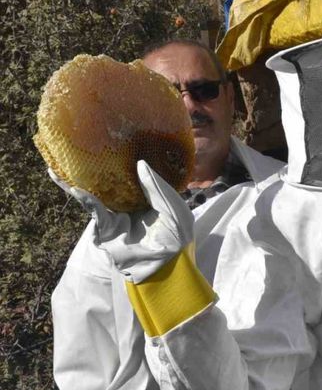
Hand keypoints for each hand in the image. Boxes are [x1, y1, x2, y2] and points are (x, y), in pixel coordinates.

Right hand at [49, 161, 193, 283]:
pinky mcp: (106, 228)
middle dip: (95, 169)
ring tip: (60, 165)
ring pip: (95, 194)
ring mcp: (116, 215)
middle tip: (80, 148)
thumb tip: (140, 164)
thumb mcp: (173, 207)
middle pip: (110, 182)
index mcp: (149, 196)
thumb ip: (157, 186)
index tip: (116, 141)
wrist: (166, 265)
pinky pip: (93, 210)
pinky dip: (84, 198)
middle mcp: (130, 203)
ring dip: (78, 181)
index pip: (134, 174)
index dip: (125, 160)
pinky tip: (73, 186)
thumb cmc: (177, 235)